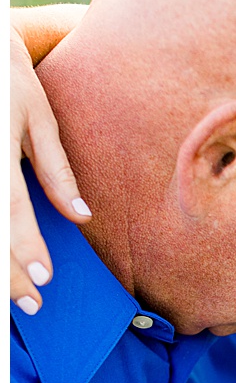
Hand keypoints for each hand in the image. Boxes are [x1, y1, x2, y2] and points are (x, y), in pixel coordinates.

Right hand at [11, 19, 87, 314]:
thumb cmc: (9, 78)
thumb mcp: (38, 116)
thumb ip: (57, 169)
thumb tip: (80, 215)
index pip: (8, 210)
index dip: (23, 249)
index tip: (42, 280)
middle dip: (4, 273)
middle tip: (31, 304)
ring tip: (10, 299)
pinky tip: (1, 265)